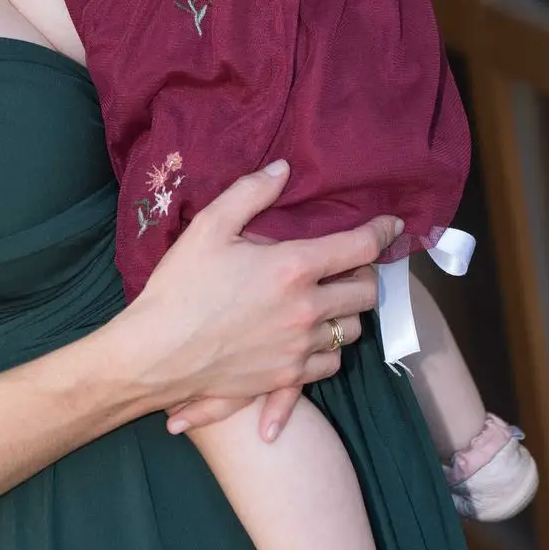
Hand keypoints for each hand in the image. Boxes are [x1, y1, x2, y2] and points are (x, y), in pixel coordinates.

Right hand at [115, 160, 401, 440]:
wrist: (155, 353)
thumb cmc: (179, 286)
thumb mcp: (208, 227)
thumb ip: (250, 193)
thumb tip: (283, 170)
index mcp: (293, 268)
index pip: (359, 246)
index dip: (383, 231)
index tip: (393, 225)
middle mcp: (307, 311)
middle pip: (366, 293)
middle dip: (366, 275)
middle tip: (352, 265)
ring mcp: (299, 349)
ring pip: (351, 332)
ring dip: (347, 314)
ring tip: (330, 302)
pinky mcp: (286, 379)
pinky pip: (328, 366)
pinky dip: (327, 352)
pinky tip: (312, 343)